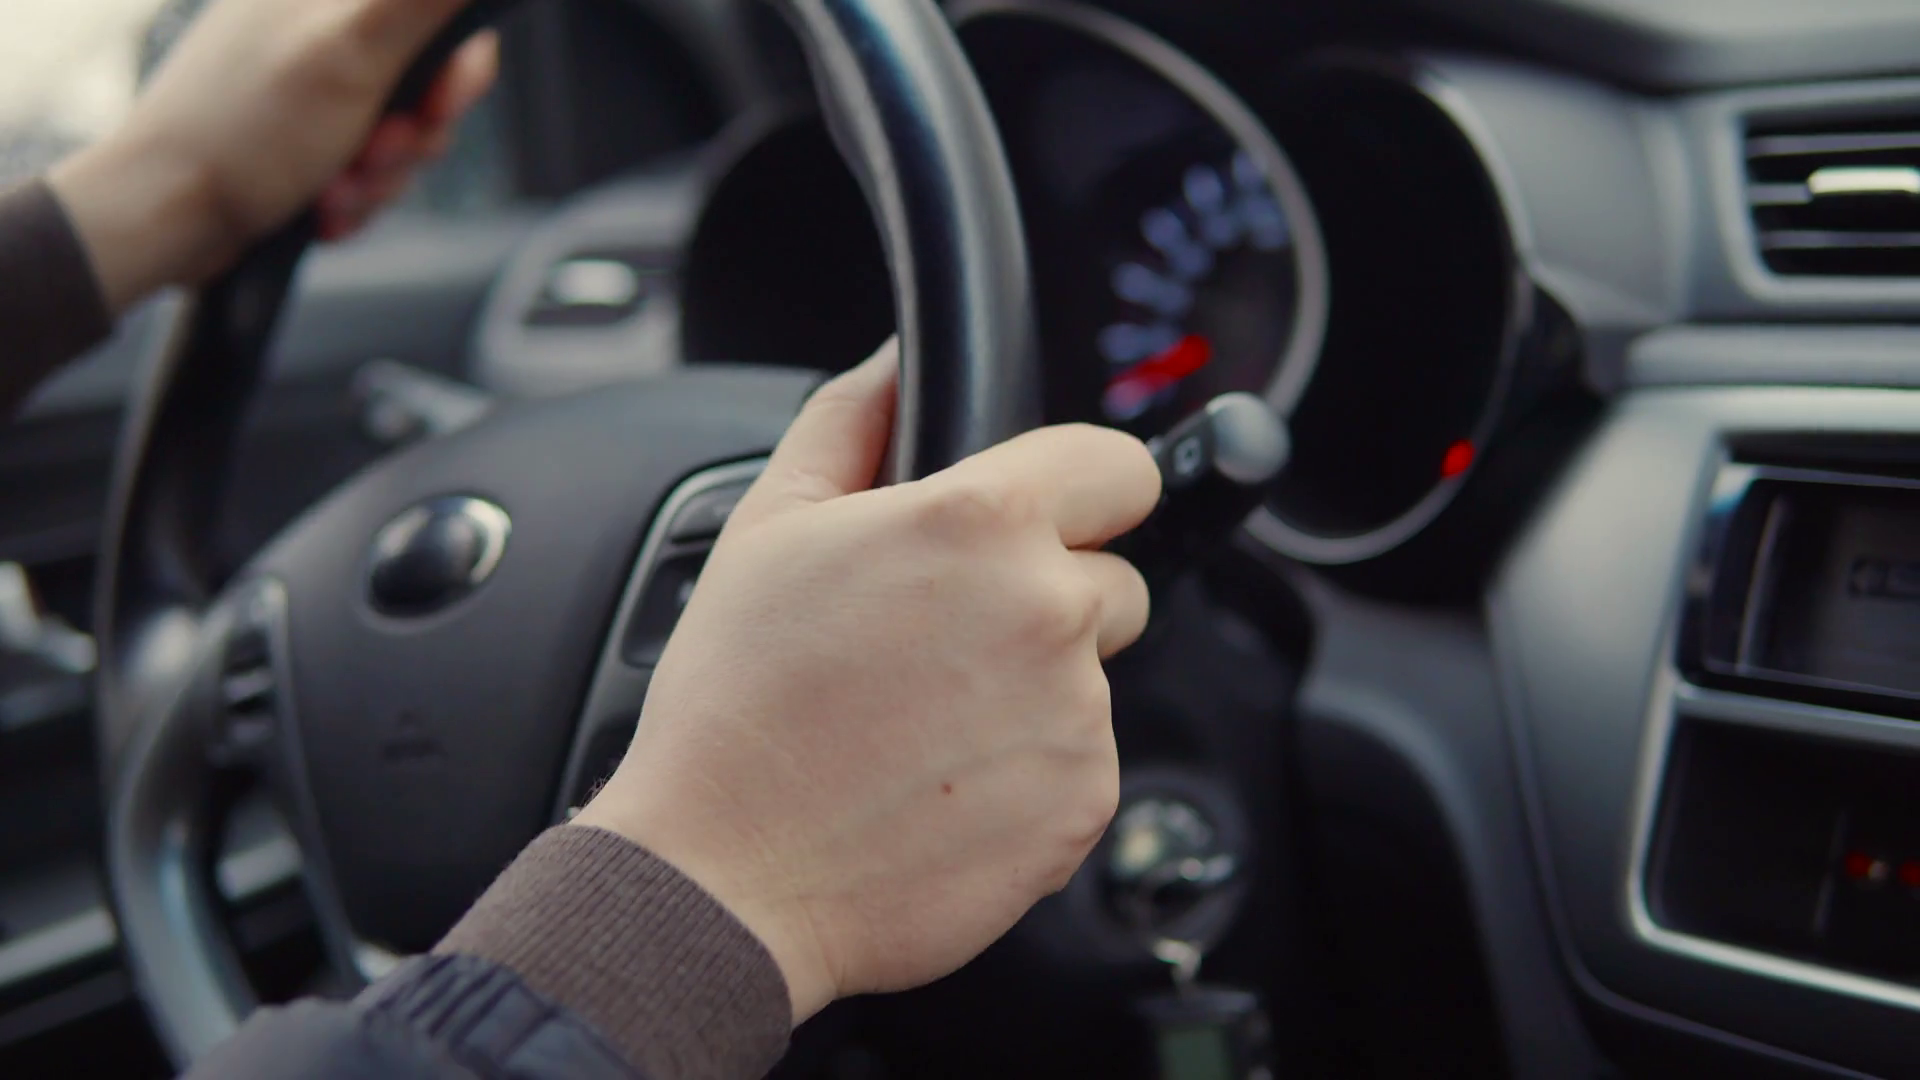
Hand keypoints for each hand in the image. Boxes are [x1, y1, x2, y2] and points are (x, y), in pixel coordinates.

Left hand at [46, 0, 496, 312]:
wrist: (169, 216)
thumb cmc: (243, 134)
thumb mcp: (350, 52)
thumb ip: (417, 1)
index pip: (438, 15)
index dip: (459, 69)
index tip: (439, 107)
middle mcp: (317, 23)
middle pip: (429, 78)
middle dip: (413, 135)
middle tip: (372, 154)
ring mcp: (312, 81)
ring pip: (404, 130)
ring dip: (382, 176)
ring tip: (335, 189)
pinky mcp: (305, 131)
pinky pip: (371, 164)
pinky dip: (357, 194)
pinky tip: (321, 203)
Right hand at [571, 341, 1161, 1024]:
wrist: (725, 874)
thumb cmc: (736, 705)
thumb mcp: (768, 526)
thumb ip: (849, 420)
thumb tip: (893, 363)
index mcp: (981, 521)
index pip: (1119, 466)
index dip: (1084, 486)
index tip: (1058, 515)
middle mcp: (1047, 611)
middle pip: (1116, 579)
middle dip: (1049, 598)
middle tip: (945, 644)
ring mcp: (1076, 715)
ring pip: (1092, 678)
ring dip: (1033, 691)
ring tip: (924, 725)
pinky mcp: (1083, 805)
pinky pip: (1084, 764)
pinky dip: (1031, 772)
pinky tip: (941, 781)